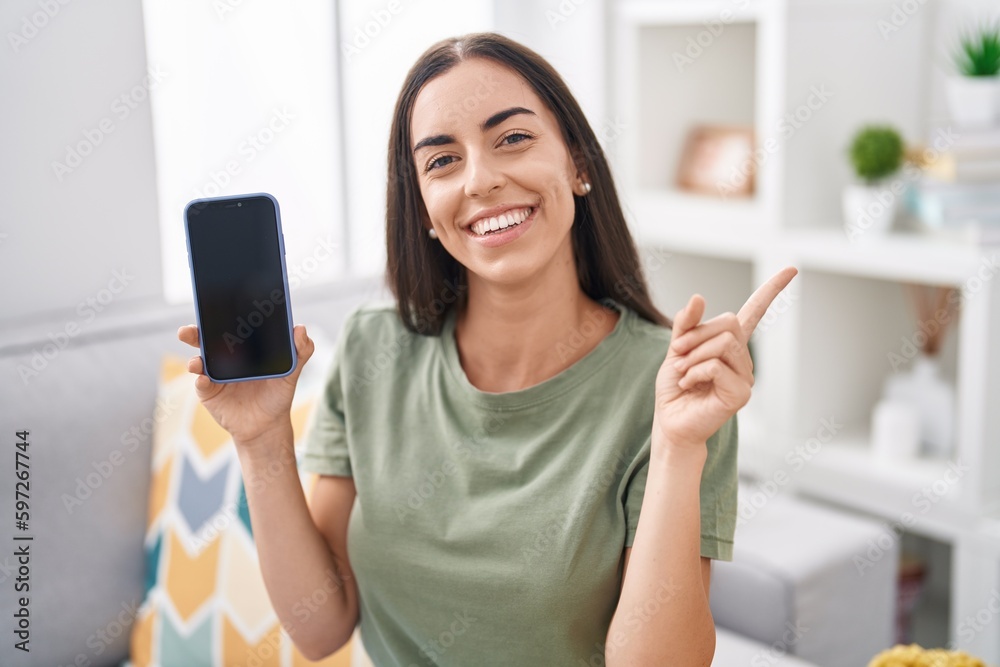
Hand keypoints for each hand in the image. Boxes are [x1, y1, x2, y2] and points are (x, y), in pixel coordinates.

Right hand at [177, 324, 315, 445]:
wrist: (267, 424)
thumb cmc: (277, 394)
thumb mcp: (292, 372)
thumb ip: (300, 351)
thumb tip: (301, 329)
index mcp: (242, 347)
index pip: (227, 326)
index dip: (218, 315)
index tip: (212, 306)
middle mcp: (223, 357)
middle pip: (204, 340)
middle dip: (193, 333)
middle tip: (187, 331)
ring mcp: (214, 374)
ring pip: (198, 361)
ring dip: (193, 359)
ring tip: (196, 362)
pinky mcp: (209, 393)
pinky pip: (201, 385)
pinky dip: (201, 381)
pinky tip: (203, 379)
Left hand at [653, 267, 798, 452]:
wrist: (671, 421)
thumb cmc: (676, 387)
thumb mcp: (677, 349)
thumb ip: (686, 325)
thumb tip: (698, 297)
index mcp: (730, 343)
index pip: (755, 311)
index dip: (772, 290)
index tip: (792, 269)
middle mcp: (743, 358)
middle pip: (728, 323)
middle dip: (695, 335)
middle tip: (676, 354)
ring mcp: (745, 376)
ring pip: (723, 343)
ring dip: (693, 355)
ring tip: (683, 372)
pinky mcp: (741, 393)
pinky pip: (716, 366)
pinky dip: (694, 371)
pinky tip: (689, 384)